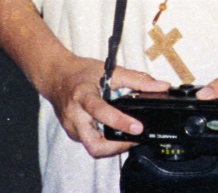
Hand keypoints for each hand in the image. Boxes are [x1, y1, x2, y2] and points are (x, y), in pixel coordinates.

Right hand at [40, 55, 169, 158]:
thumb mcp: (110, 70)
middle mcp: (75, 115)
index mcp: (83, 96)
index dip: (120, 122)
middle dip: (116, 148)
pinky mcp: (72, 133)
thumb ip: (137, 79)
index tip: (138, 127)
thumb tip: (161, 86)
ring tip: (128, 137)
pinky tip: (114, 133)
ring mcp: (71, 127)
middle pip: (94, 144)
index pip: (101, 112)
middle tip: (133, 140)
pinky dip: (104, 141)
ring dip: (112, 147)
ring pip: (92, 148)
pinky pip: (89, 143)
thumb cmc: (81, 72)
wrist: (55, 76)